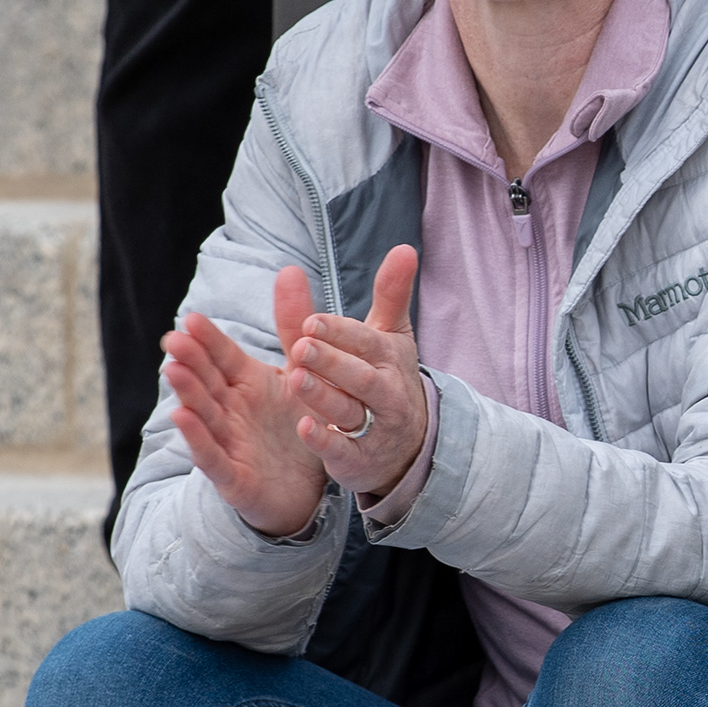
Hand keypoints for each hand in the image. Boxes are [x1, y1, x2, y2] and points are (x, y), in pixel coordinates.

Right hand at [161, 308, 330, 540]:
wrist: (306, 490)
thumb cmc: (295, 424)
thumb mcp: (300, 371)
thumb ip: (294, 324)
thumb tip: (290, 268)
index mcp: (246, 382)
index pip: (223, 356)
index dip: (208, 340)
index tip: (191, 319)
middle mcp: (231, 409)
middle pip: (207, 382)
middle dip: (191, 362)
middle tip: (173, 339)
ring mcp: (228, 442)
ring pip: (203, 415)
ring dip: (188, 395)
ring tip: (173, 372)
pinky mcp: (233, 477)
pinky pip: (213, 456)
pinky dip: (198, 439)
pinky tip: (182, 418)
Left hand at [275, 244, 430, 507]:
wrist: (412, 444)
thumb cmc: (389, 378)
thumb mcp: (391, 336)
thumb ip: (391, 294)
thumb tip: (405, 247)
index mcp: (388, 358)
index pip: (366, 341)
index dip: (341, 332)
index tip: (312, 321)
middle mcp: (386, 392)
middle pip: (360, 376)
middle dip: (332, 361)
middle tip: (301, 345)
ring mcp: (374, 428)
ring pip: (350, 410)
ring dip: (323, 396)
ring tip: (295, 378)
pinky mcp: (360, 459)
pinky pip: (345, 451)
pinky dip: (326, 441)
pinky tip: (304, 428)